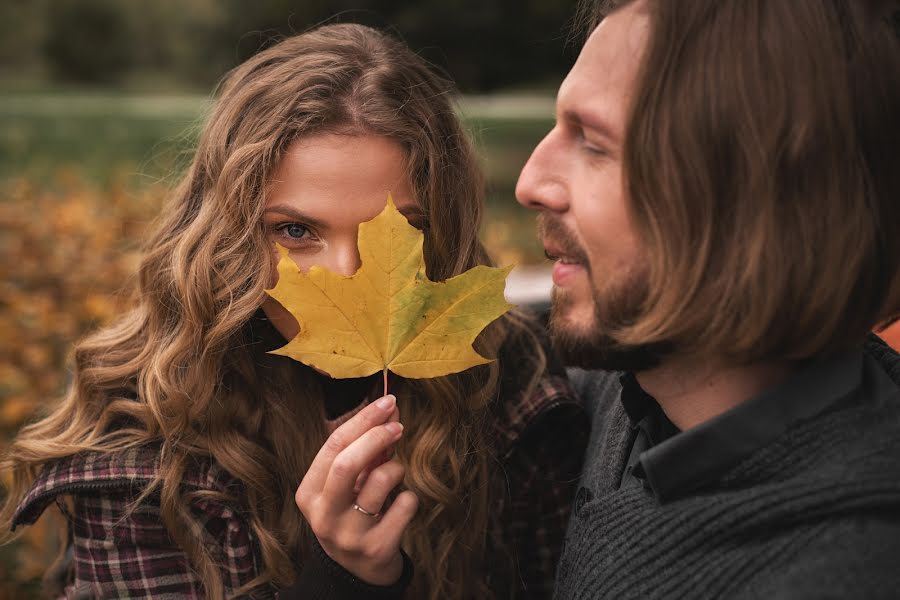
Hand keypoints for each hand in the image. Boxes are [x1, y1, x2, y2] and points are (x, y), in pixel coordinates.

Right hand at [295, 394, 417, 585]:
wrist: (357, 573)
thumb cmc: (352, 515)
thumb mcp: (345, 486)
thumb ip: (361, 451)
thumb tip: (389, 410)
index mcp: (309, 494)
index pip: (333, 446)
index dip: (363, 419)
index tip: (387, 402)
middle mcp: (324, 515)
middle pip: (348, 462)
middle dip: (377, 436)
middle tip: (398, 425)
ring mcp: (349, 535)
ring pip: (381, 480)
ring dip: (396, 468)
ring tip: (395, 476)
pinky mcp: (377, 548)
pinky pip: (406, 504)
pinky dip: (409, 498)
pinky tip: (400, 508)